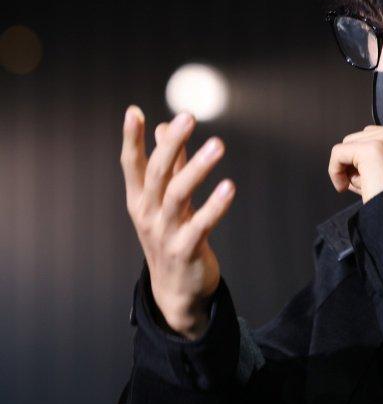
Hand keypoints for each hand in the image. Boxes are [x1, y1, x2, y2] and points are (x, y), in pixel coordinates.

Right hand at [120, 105, 235, 339]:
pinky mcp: (185, 251)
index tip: (134, 111)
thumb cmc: (170, 236)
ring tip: (218, 144)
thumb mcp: (164, 201)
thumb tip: (163, 127)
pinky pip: (200, 225)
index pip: (132, 164)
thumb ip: (168, 164)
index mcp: (139, 199)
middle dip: (171, 143)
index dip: (131, 138)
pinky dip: (215, 206)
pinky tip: (230, 187)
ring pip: (177, 195)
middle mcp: (147, 214)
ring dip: (197, 168)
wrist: (175, 291)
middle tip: (188, 116)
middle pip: (156, 173)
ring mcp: (164, 234)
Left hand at [328, 122, 382, 203]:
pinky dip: (335, 170)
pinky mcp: (371, 149)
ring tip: (363, 186)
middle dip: (357, 162)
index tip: (368, 179)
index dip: (366, 160)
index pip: (377, 138)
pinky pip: (338, 152)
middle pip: (361, 139)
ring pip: (349, 144)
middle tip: (364, 185)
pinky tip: (343, 186)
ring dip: (349, 167)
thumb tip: (352, 161)